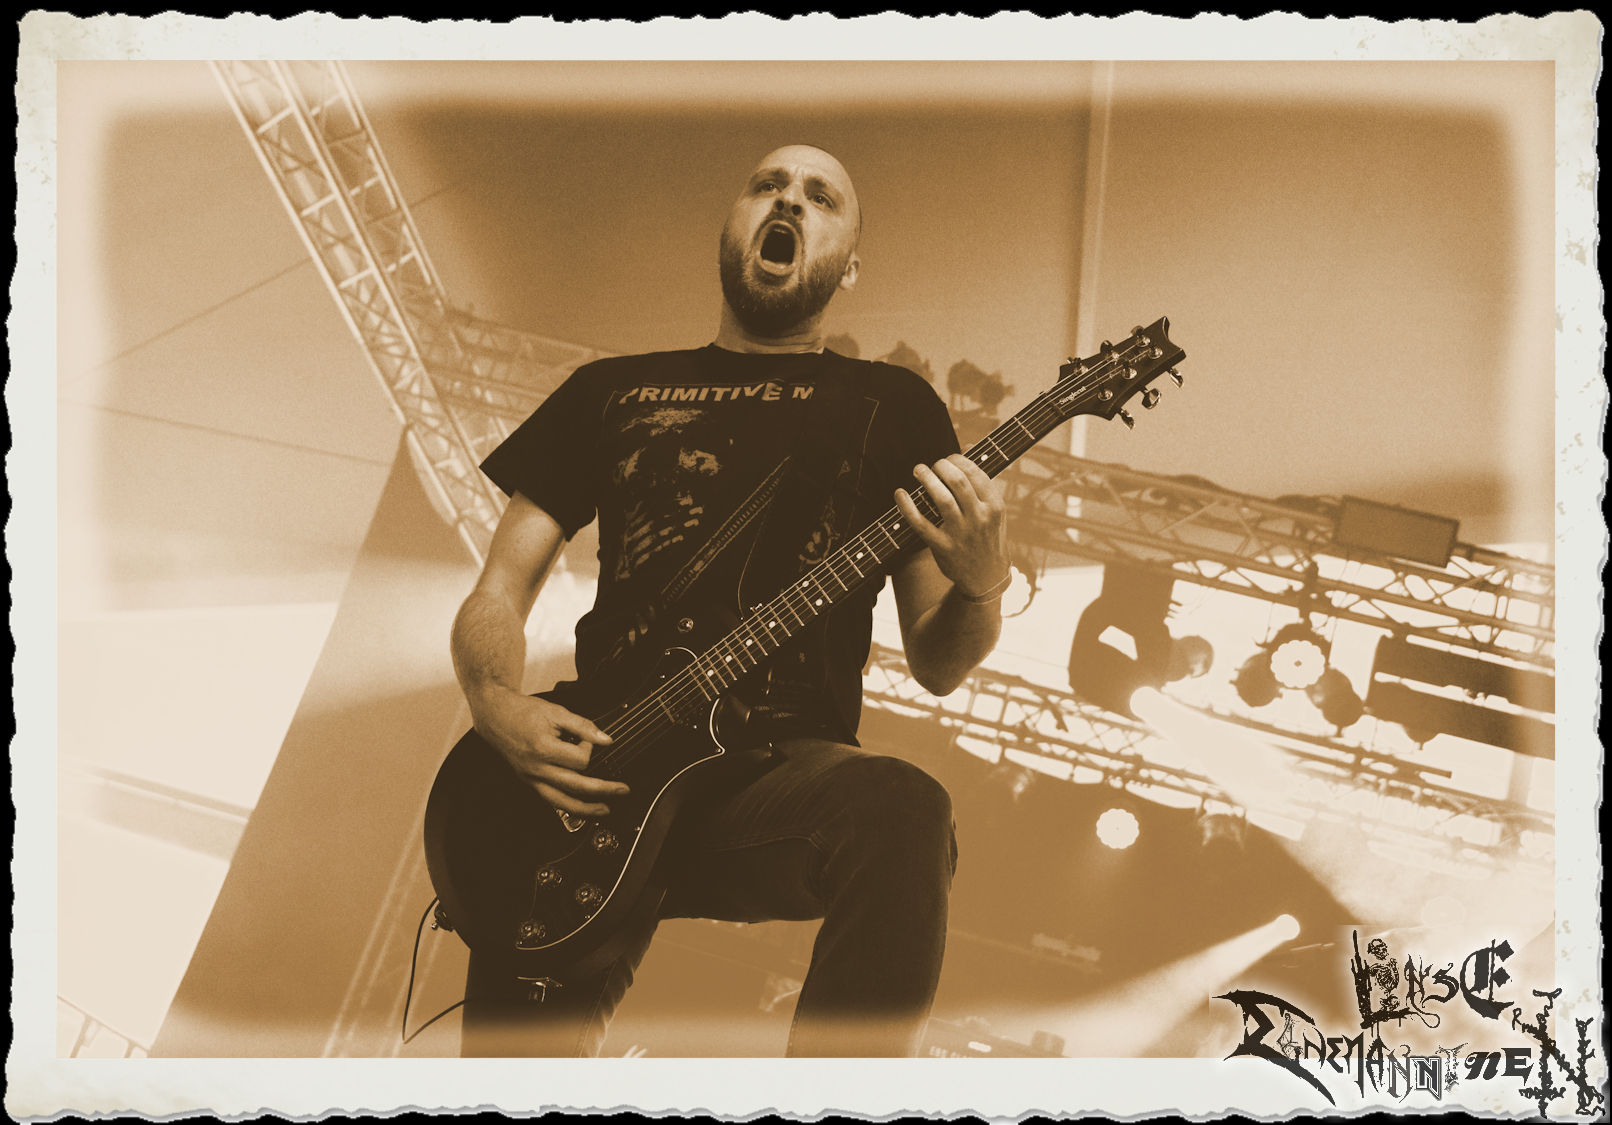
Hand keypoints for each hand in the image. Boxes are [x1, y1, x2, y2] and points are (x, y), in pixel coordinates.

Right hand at [471, 690, 627, 816]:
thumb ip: (582, 726)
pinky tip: (580, 809)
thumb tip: (605, 739)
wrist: (495, 716)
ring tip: (604, 811)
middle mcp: (537, 768)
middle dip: (603, 790)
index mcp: (543, 749)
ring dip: (586, 810)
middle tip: (622, 790)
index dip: (589, 747)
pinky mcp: (529, 782)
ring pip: (562, 802)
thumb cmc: (523, 712)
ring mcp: (531, 778)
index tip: (587, 738)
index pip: (580, 760)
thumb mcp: (555, 712)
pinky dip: (567, 807)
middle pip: (576, 787)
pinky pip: (550, 800)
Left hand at [895, 454, 1009, 598]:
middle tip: (932, 465)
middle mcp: (980, 518)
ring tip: (918, 470)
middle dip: (941, 466)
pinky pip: (921, 523)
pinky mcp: (943, 547)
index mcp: (995, 507)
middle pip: (958, 482)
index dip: (958, 460)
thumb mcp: (994, 512)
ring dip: (927, 479)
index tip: (948, 459)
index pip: (976, 473)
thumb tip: (964, 448)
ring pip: (941, 499)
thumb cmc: (987, 537)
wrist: (986, 578)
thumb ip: (981, 483)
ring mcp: (961, 533)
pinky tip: (900, 494)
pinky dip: (907, 507)